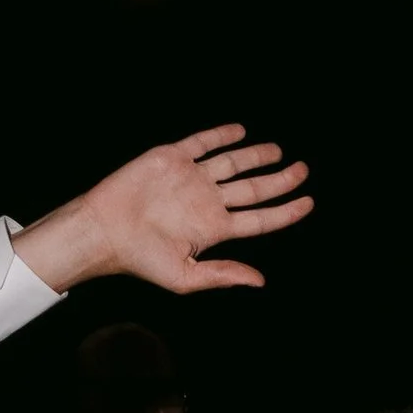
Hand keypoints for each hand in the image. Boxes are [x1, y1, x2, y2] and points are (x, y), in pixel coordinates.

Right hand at [15, 128, 313, 298]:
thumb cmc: (141, 258)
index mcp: (215, 228)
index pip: (260, 218)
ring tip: (278, 152)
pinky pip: (202, 143)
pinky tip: (240, 131)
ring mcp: (191, 178)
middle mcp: (208, 200)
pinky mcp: (172, 158)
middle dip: (280, 179)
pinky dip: (221, 135)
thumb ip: (224, 275)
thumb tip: (260, 281)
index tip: (308, 202)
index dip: (286, 211)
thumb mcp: (186, 276)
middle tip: (303, 170)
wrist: (104, 230)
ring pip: (233, 163)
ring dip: (256, 156)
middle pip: (253, 188)